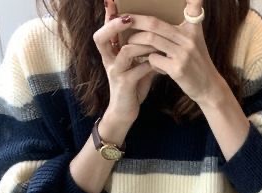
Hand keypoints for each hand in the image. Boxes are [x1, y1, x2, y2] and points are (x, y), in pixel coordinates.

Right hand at [93, 0, 158, 123]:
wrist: (125, 112)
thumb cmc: (132, 88)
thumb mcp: (136, 66)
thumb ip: (143, 53)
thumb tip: (158, 37)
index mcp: (110, 53)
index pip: (105, 30)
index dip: (108, 16)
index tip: (112, 0)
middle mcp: (108, 60)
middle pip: (101, 37)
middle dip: (114, 25)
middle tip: (128, 17)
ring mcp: (115, 72)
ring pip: (125, 51)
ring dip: (142, 44)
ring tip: (156, 40)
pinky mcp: (124, 84)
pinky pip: (137, 69)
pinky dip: (150, 64)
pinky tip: (160, 62)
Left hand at [126, 0, 224, 104]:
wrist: (208, 88)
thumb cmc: (197, 64)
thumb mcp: (194, 42)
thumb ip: (180, 30)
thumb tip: (154, 22)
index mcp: (193, 29)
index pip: (194, 6)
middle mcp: (189, 39)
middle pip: (155, 23)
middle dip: (136, 20)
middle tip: (124, 19)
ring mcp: (183, 54)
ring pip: (151, 40)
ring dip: (136, 40)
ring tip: (129, 42)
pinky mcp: (178, 69)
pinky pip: (153, 59)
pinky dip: (148, 61)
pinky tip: (150, 64)